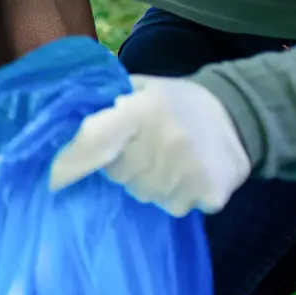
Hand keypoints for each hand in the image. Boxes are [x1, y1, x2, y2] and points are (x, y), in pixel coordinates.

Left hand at [48, 74, 251, 215]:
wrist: (241, 115)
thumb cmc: (179, 101)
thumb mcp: (142, 88)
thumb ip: (107, 103)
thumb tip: (65, 121)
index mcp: (143, 111)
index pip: (95, 142)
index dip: (71, 163)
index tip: (54, 180)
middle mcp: (165, 143)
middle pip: (117, 174)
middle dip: (120, 164)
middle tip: (139, 149)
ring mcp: (188, 173)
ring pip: (142, 194)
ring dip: (146, 182)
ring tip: (166, 160)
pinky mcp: (209, 195)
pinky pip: (172, 206)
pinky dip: (174, 195)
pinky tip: (186, 174)